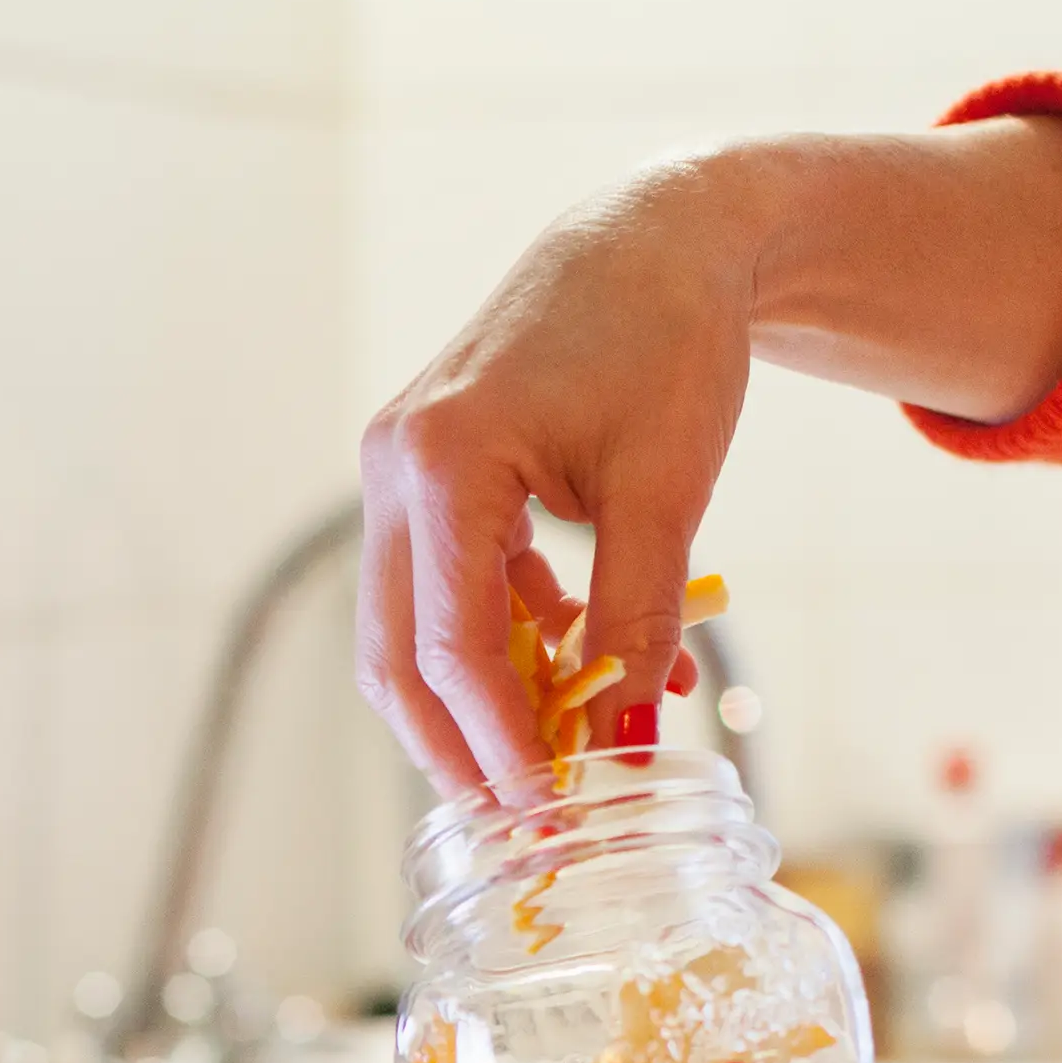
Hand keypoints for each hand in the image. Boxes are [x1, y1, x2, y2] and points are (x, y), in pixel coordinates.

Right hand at [358, 156, 759, 789]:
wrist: (657, 239)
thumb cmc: (667, 338)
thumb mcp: (667, 489)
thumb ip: (638, 618)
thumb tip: (622, 738)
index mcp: (442, 460)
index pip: (453, 647)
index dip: (500, 745)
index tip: (549, 814)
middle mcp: (394, 465)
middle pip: (398, 656)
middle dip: (457, 749)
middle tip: (523, 823)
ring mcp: (398, 470)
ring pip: (406, 632)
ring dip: (472, 703)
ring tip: (549, 759)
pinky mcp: (425, 476)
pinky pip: (438, 590)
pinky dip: (491, 643)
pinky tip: (562, 664)